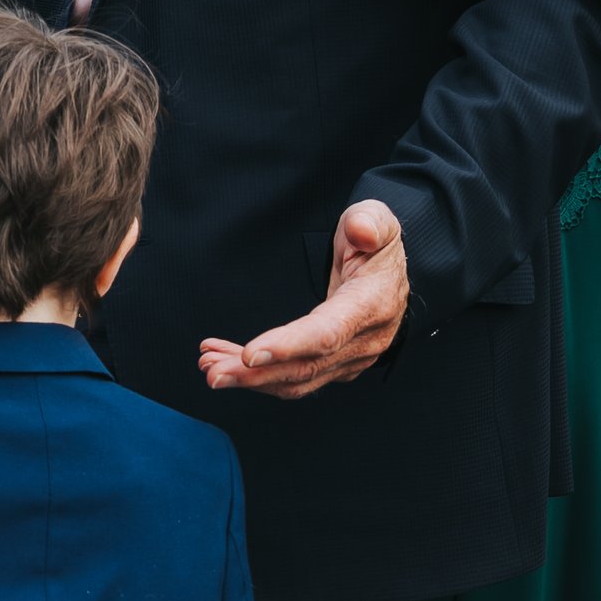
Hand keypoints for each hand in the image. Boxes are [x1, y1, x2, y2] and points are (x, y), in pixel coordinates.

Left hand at [199, 203, 409, 399]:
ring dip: (250, 379)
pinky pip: (294, 377)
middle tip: (212, 372)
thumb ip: (369, 221)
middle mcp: (364, 341)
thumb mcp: (379, 221)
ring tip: (210, 368)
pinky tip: (227, 359)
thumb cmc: (377, 246)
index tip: (250, 354)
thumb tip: (361, 230)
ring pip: (296, 380)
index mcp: (372, 305)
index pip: (327, 332)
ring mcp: (350, 359)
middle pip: (305, 367)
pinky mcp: (335, 366)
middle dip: (256, 374)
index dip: (289, 345)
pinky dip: (259, 374)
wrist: (391, 276)